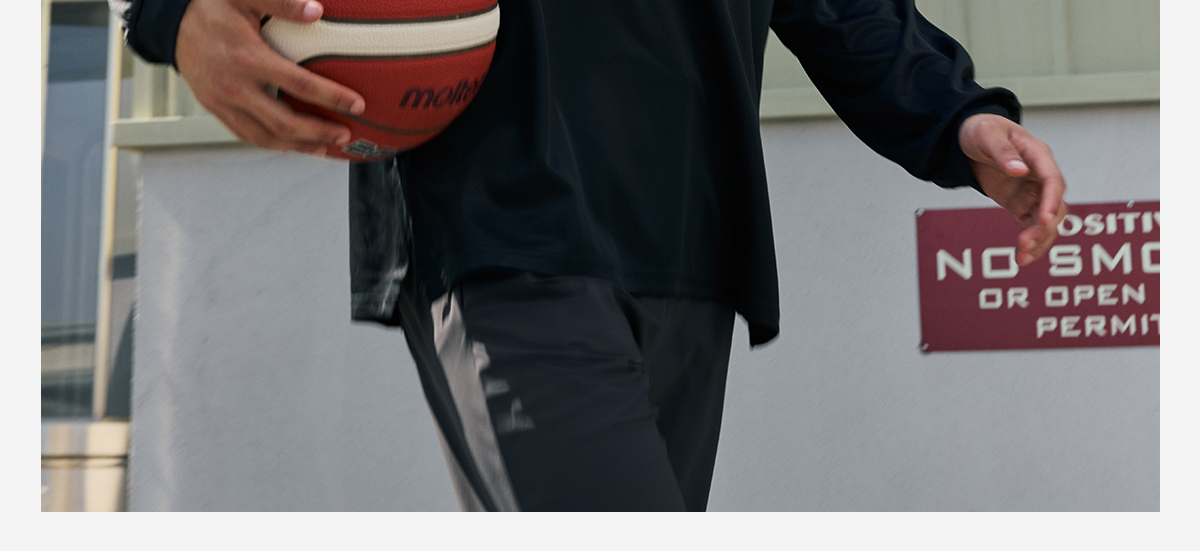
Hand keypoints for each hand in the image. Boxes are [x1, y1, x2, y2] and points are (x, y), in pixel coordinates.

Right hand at [175, 0, 365, 156]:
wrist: (167, 20)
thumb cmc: (209, 5)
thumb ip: (282, 3)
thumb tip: (317, 11)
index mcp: (247, 57)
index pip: (300, 85)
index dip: (332, 97)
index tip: (356, 104)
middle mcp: (234, 86)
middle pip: (285, 122)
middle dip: (319, 132)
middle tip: (345, 134)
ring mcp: (222, 101)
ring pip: (265, 137)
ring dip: (298, 146)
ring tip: (325, 147)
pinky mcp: (214, 108)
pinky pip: (246, 135)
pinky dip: (273, 144)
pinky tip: (292, 145)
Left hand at [959, 114, 1068, 266]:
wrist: (969, 136)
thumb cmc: (983, 130)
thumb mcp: (988, 135)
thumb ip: (1003, 153)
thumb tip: (1019, 170)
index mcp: (1038, 155)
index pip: (1053, 180)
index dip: (1051, 200)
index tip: (1045, 219)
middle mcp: (1040, 176)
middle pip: (1055, 205)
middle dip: (1044, 226)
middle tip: (1025, 243)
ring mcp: (1033, 192)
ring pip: (1047, 221)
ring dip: (1039, 240)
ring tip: (1022, 257)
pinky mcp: (1021, 204)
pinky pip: (1032, 226)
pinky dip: (1030, 242)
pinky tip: (1021, 258)